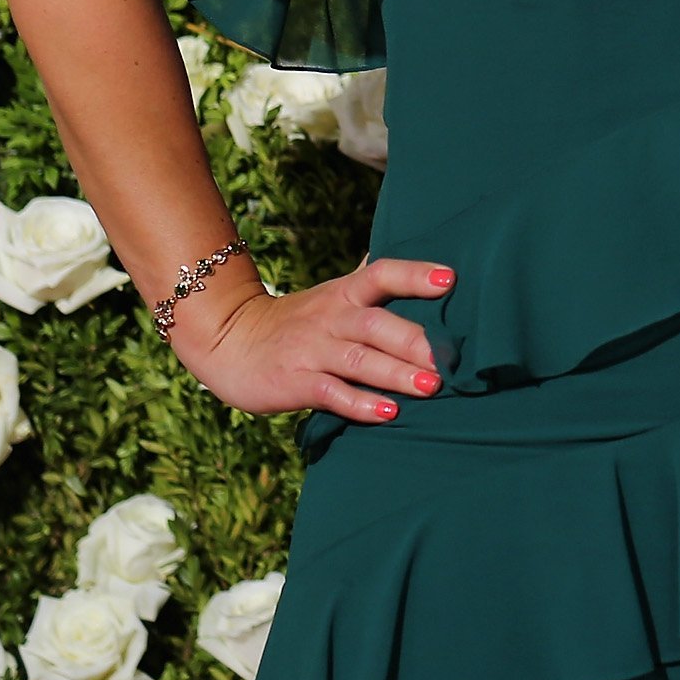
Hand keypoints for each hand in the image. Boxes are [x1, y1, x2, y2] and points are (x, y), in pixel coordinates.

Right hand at [165, 255, 453, 422]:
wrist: (229, 342)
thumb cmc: (297, 322)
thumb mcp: (333, 295)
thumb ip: (371, 284)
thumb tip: (424, 267)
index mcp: (344, 293)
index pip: (382, 274)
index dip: (415, 275)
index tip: (450, 279)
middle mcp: (330, 317)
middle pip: (376, 323)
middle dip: (414, 340)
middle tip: (451, 358)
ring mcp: (312, 350)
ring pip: (358, 359)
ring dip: (396, 373)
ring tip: (431, 387)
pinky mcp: (295, 382)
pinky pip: (331, 392)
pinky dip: (359, 403)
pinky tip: (388, 413)